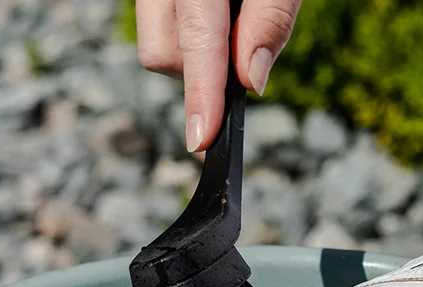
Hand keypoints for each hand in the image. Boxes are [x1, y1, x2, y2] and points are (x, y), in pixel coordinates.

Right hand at [136, 0, 300, 151]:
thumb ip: (269, 19)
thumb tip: (251, 82)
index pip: (195, 39)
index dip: (202, 93)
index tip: (202, 138)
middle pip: (161, 53)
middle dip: (202, 71)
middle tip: (244, 46)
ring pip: (157, 48)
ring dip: (196, 55)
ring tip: (233, 20)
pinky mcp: (152, 2)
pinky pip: (160, 34)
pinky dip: (189, 39)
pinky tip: (217, 17)